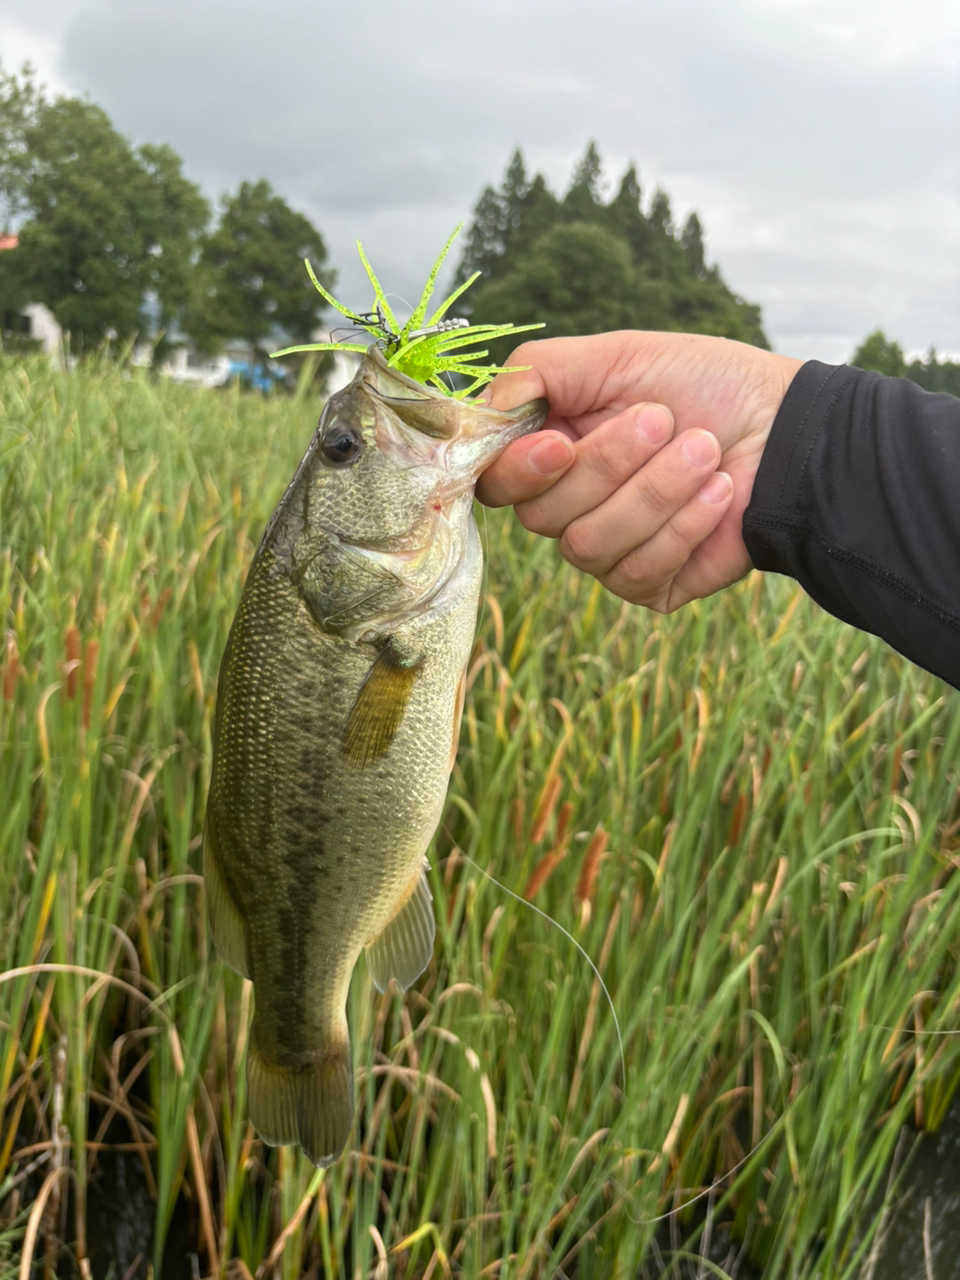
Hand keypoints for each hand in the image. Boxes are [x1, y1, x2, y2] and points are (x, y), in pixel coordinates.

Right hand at [477, 332, 802, 611]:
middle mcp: (570, 506)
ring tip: (706, 450)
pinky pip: (639, 573)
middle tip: (664, 421)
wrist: (789, 429)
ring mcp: (609, 552)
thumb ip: (535, 374)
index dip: (520, 472)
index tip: (561, 445)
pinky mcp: (651, 585)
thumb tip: (481, 415)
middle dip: (611, 464)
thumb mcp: (616, 355)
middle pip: (543, 516)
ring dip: (656, 491)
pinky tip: (721, 492)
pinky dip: (686, 524)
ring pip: (589, 547)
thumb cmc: (705, 384)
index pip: (496, 483)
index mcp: (552, 452)